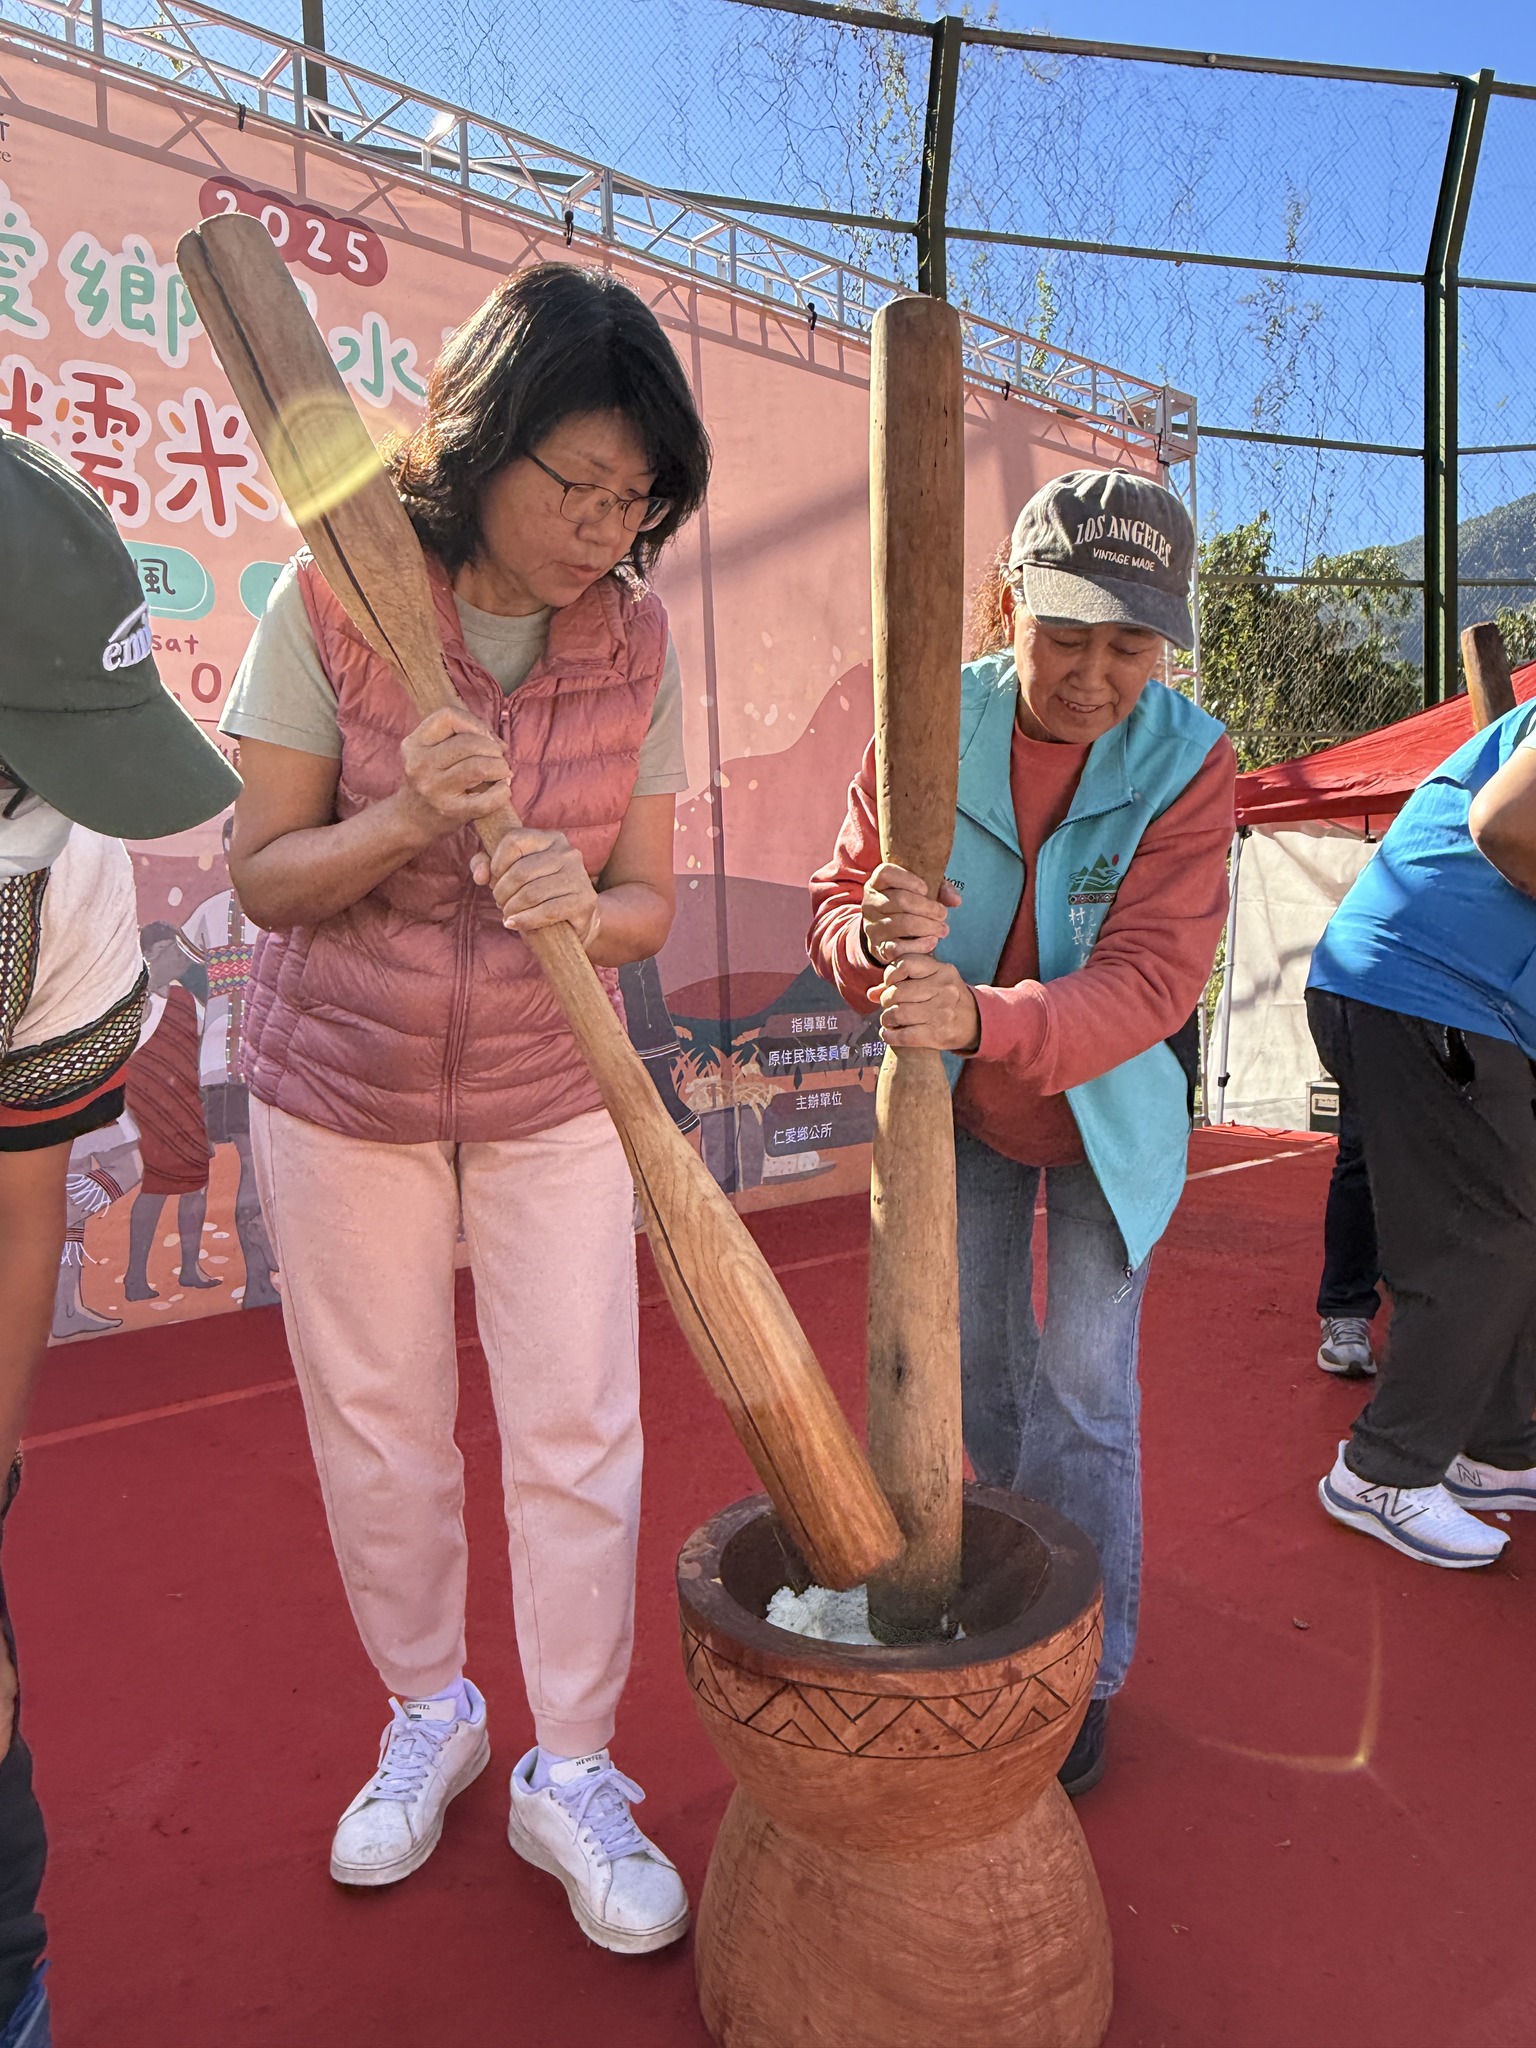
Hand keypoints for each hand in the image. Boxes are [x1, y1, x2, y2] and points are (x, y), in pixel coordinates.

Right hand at [394, 707, 510, 844]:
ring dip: (500, 766)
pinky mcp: (451, 811)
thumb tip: (500, 743)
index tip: (485, 736)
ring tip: (503, 771)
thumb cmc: (431, 778)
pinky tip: (503, 789)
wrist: (412, 818)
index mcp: (414, 744)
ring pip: (478, 767)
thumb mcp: (432, 751)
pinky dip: (502, 792)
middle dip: (492, 747)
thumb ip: (461, 737)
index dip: (474, 723)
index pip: (448, 716)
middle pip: (468, 743)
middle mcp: (420, 765)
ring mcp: (434, 789)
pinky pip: (486, 800)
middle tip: (498, 757)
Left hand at [470, 826, 601, 950]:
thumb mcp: (511, 874)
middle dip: (502, 892)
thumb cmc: (539, 893)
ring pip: (531, 893)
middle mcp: (568, 853)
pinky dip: (525, 920)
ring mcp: (578, 877)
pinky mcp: (584, 901)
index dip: (496, 862)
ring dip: (512, 908)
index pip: (514, 840)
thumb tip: (480, 875)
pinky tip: (515, 923)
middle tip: (500, 904)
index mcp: (551, 839)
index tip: (494, 879)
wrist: (577, 919)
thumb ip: (487, 866)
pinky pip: (546, 911)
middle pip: (520, 871)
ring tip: (508, 914)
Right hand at [860, 863, 961, 972]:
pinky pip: (899, 947)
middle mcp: (870, 904)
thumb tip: (955, 900)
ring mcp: (872, 927)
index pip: (886, 873)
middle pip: (900, 900)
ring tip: (942, 929)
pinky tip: (932, 941)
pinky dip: (920, 945)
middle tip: (943, 914)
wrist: (885, 936)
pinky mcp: (878, 948)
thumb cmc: (906, 908)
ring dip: (928, 927)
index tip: (926, 889)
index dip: (908, 879)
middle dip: (928, 907)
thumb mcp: (920, 892)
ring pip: (902, 924)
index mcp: (877, 884)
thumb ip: (940, 889)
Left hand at [877, 954, 980, 1054]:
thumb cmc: (947, 998)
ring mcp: (942, 1012)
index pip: (906, 964)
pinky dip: (890, 1036)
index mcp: (942, 970)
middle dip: (886, 1000)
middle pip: (898, 991)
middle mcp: (944, 989)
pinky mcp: (938, 1035)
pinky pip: (904, 1036)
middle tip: (888, 1004)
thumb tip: (871, 993)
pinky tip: (889, 1035)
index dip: (890, 973)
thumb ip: (904, 980)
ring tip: (888, 1019)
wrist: (976, 1022)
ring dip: (886, 1018)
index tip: (889, 983)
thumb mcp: (934, 981)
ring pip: (899, 1013)